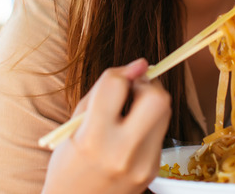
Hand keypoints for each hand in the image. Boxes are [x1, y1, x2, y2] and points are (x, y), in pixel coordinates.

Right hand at [42, 58, 171, 193]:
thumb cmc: (69, 164)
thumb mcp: (75, 125)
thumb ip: (105, 91)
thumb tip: (139, 64)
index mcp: (93, 137)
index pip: (116, 85)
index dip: (120, 73)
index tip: (119, 77)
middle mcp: (121, 152)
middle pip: (157, 99)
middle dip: (147, 85)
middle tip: (133, 90)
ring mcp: (141, 164)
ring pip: (165, 113)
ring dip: (151, 103)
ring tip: (131, 111)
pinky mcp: (152, 171)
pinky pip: (159, 134)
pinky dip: (147, 126)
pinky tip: (130, 134)